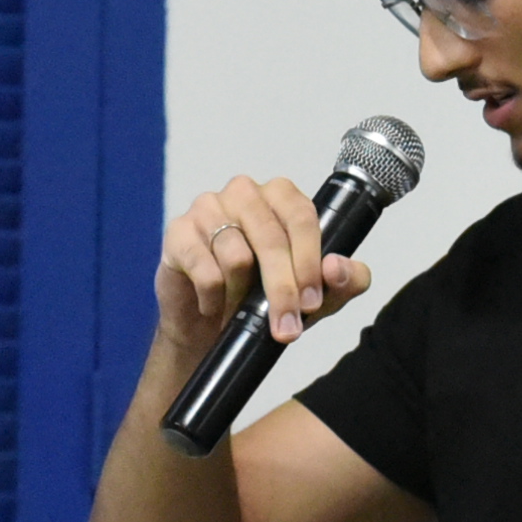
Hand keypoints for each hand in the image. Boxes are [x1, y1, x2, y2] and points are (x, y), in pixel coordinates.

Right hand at [157, 176, 373, 356]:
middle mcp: (244, 192)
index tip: (311, 302)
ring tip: (240, 309)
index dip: (309, 262)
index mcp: (281, 196)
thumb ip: (343, 282)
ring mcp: (207, 208)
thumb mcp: (314, 297)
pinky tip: (214, 305)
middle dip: (283, 290)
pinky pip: (205, 271)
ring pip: (236, 257)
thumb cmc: (263, 297)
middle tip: (287, 328)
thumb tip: (338, 268)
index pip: (302, 217)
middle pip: (270, 239)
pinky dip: (214, 298)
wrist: (207, 323)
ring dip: (243, 296)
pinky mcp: (178, 232)